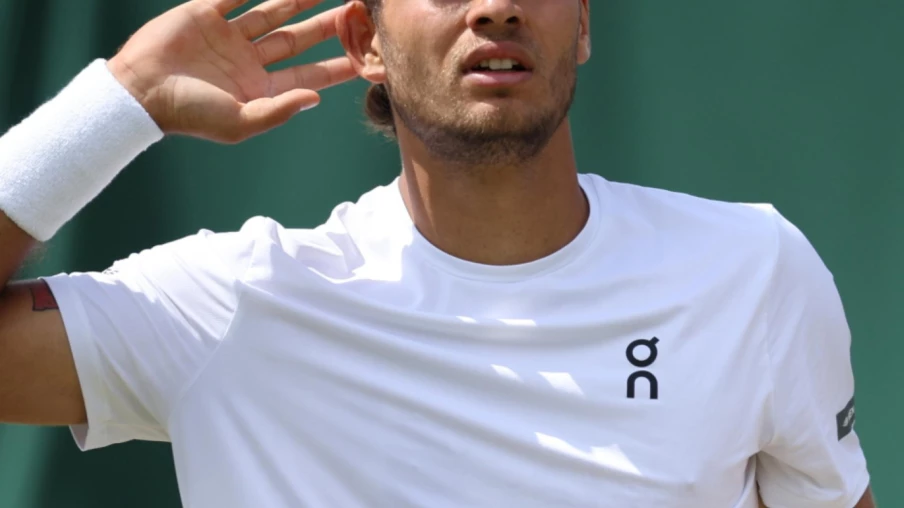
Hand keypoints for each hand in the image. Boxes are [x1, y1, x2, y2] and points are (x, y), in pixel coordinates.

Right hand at [107, 0, 356, 143]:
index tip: (365, 57)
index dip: (337, 66)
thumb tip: (316, 99)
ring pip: (272, 11)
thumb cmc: (190, 115)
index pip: (309, 74)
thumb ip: (279, 109)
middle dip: (327, 26)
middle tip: (355, 12)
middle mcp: (249, 60)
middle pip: (298, 39)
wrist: (139, 93)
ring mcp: (229, 36)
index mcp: (261, 88)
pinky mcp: (205, 13)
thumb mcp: (240, 121)